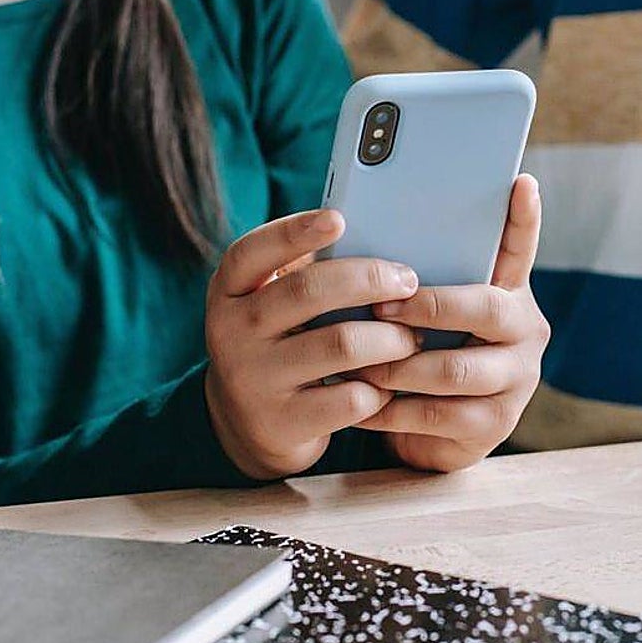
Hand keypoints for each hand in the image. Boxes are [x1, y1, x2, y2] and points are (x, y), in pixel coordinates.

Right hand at [205, 209, 422, 479]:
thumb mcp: (272, 306)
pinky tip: (391, 383)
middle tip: (408, 281)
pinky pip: (351, 398)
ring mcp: (254, 380)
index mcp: (229, 291)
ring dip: (391, 337)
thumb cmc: (278, 343)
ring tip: (412, 337)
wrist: (247, 424)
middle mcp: (232, 332)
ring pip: (342, 344)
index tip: (339, 218)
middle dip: (370, 279)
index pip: (251, 252)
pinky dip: (382, 388)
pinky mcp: (283, 423)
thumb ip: (306, 275)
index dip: (294, 232)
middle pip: (308, 291)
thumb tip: (381, 239)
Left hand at [354, 174, 550, 471]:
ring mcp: (516, 381)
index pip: (519, 249)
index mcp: (508, 292)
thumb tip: (353, 234)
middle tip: (379, 308)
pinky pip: (437, 414)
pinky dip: (391, 409)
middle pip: (486, 310)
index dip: (523, 218)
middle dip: (428, 307)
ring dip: (398, 365)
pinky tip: (363, 402)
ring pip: (455, 369)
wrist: (427, 434)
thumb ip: (410, 280)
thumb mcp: (419, 314)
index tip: (520, 182)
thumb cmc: (417, 354)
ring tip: (359, 361)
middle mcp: (524, 332)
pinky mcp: (495, 426)